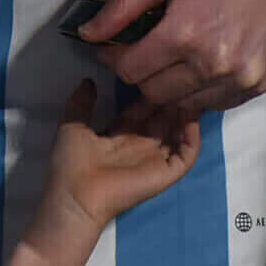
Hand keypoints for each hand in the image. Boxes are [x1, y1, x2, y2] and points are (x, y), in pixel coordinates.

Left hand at [35, 82, 199, 240]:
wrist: (76, 194)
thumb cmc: (72, 162)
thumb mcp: (72, 124)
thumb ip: (81, 102)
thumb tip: (88, 80)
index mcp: (120, 133)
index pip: (142, 108)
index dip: (151, 91)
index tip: (158, 71)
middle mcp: (140, 144)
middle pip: (163, 118)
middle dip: (170, 98)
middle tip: (180, 75)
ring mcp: (154, 159)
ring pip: (178, 133)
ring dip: (185, 114)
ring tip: (189, 91)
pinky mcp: (165, 173)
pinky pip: (186, 155)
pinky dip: (192, 137)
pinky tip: (190, 116)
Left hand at [78, 0, 265, 112]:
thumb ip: (123, 6)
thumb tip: (86, 35)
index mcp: (186, 36)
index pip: (130, 71)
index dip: (112, 58)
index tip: (109, 45)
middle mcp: (214, 67)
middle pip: (154, 93)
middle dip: (139, 73)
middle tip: (142, 48)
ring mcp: (241, 80)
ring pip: (184, 103)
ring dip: (170, 85)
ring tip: (172, 56)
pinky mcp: (261, 84)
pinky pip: (217, 103)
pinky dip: (201, 89)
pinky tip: (201, 62)